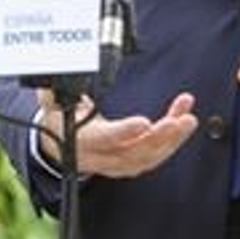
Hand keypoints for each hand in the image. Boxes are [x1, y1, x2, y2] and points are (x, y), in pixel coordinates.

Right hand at [37, 89, 197, 177]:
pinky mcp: (130, 162)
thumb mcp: (51, 102)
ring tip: (188, 117)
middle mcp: (99, 157)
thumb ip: (58, 91)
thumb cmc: (59, 118)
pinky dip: (173, 138)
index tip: (143, 123)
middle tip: (178, 121)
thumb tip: (66, 75)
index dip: (122, 133)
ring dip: (172, 138)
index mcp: (79, 141)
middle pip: (132, 153)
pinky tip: (184, 118)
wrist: (58, 142)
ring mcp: (115, 163)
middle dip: (159, 138)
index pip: (101, 139)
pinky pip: (155, 154)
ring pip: (147, 157)